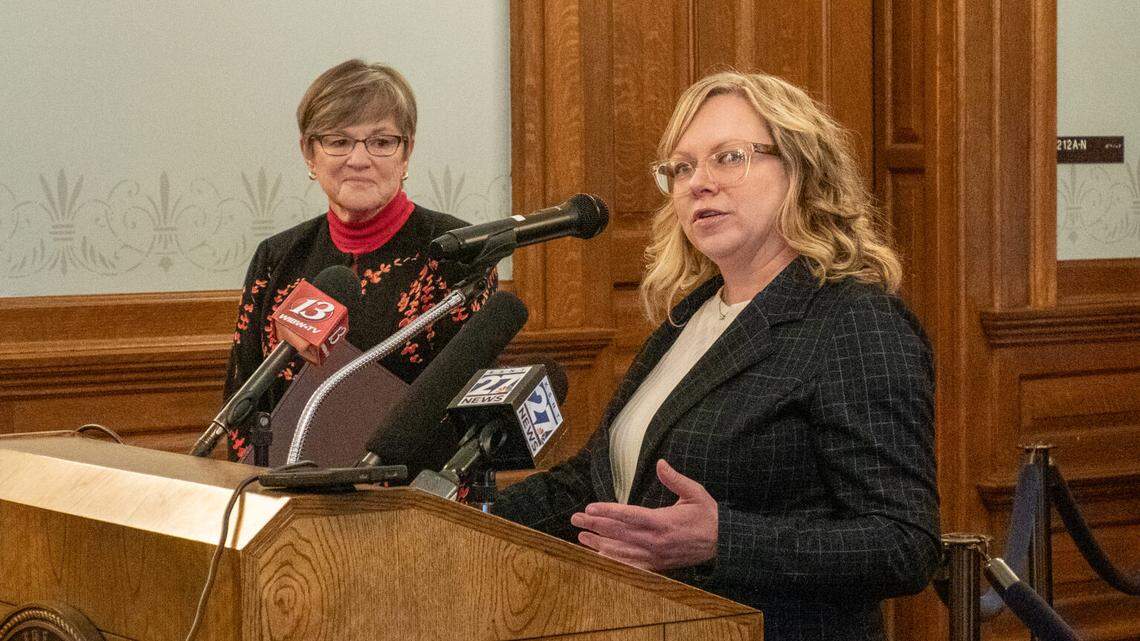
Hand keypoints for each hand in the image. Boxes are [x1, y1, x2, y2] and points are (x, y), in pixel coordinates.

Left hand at [569, 459, 717, 570]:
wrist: (723, 543)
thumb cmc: (708, 515)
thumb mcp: (695, 493)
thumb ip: (675, 479)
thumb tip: (660, 463)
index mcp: (663, 521)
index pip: (629, 516)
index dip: (608, 511)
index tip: (590, 507)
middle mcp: (655, 541)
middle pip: (619, 533)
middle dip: (595, 525)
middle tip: (575, 518)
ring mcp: (655, 555)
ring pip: (621, 551)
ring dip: (599, 543)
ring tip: (581, 535)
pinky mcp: (657, 564)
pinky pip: (631, 565)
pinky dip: (614, 560)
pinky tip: (600, 555)